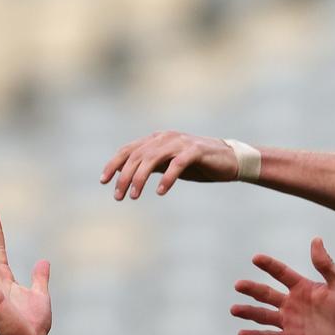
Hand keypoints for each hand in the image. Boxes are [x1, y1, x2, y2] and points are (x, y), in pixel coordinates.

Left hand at [100, 131, 239, 199]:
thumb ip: (152, 164)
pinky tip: (160, 192)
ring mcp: (181, 143)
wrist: (230, 160)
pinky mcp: (196, 151)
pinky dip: (167, 178)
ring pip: (152, 159)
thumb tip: (130, 174)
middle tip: (119, 196)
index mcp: (157, 139)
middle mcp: (166, 137)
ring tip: (134, 196)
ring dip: (140, 178)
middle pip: (137, 156)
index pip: (128, 150)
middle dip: (124, 177)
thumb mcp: (170, 163)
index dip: (113, 164)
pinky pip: (177, 165)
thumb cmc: (199, 163)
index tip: (104, 181)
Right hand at [231, 238, 334, 334]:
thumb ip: (325, 264)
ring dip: (249, 312)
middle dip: (252, 289)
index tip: (256, 258)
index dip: (269, 266)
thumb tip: (316, 239)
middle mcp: (293, 304)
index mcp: (304, 288)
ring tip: (234, 309)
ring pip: (264, 316)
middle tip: (238, 284)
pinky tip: (241, 334)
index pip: (282, 273)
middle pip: (267, 294)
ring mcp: (291, 322)